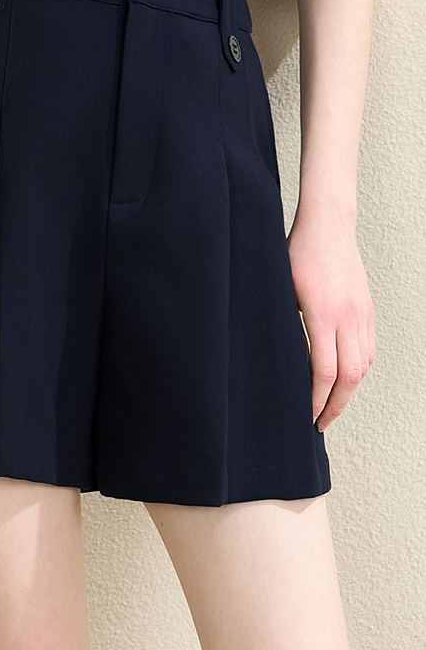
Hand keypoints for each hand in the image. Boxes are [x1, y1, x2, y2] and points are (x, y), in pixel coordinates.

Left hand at [286, 208, 374, 432]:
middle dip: (335, 405)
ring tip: (330, 404)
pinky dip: (359, 369)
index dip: (315, 399)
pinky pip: (368, 349)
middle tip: (320, 423)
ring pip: (363, 365)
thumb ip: (286, 325)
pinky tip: (345, 376)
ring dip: (348, 390)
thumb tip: (281, 359)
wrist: (327, 227)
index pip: (324, 372)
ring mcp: (361, 314)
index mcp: (323, 315)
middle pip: (349, 377)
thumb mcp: (281, 290)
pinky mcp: (367, 310)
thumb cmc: (297, 253)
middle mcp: (348, 318)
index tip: (306, 415)